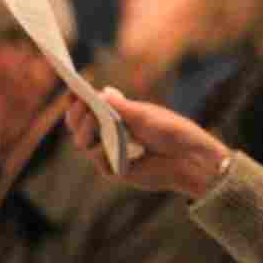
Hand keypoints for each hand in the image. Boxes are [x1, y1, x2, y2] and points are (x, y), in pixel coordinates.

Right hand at [65, 87, 230, 198]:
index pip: (89, 107)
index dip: (78, 100)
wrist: (190, 157)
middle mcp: (110, 133)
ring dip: (84, 130)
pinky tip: (104, 143)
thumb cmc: (172, 131)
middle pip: (79, 125)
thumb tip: (101, 92)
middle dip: (76, 114)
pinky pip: (99, 160)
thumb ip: (121, 107)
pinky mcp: (116, 170)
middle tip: (80, 105)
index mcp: (117, 115)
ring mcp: (112, 151)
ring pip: (83, 143)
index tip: (73, 91)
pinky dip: (99, 150)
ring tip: (93, 118)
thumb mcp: (145, 115)